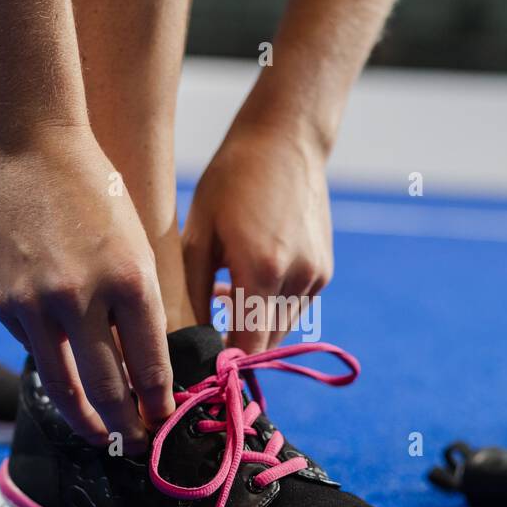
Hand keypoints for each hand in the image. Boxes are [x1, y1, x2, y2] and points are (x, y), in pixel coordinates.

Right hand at [0, 129, 173, 452]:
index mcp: (130, 279)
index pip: (151, 365)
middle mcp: (81, 297)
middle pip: (109, 388)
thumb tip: (143, 369)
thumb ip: (139, 305)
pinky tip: (66, 376)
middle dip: (128, 426)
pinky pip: (33, 349)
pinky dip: (53, 366)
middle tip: (138, 446)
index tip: (165, 424)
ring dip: (87, 422)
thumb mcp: (135, 242)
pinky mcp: (0, 301)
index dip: (160, 404)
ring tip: (102, 438)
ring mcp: (34, 302)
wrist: (27, 143)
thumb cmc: (95, 189)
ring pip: (64, 385)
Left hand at [182, 119, 332, 351]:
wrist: (286, 141)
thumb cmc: (231, 180)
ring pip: (281, 329)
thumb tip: (182, 342)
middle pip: (265, 345)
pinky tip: (244, 285)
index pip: (246, 346)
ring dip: (253, 328)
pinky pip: (295, 308)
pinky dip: (270, 308)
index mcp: (262, 270)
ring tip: (222, 302)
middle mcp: (297, 279)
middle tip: (202, 340)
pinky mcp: (324, 271)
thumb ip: (192, 294)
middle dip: (236, 349)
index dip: (223, 363)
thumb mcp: (198, 234)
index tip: (198, 365)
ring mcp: (316, 276)